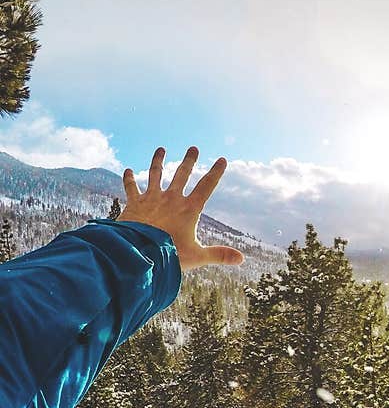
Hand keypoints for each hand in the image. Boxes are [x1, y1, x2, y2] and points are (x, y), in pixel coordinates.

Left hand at [119, 146, 243, 270]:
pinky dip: (129, 179)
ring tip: (161, 149)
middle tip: (193, 148)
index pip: (206, 187)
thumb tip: (241, 259)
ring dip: (158, 161)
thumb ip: (219, 255)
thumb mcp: (198, 256)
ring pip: (155, 174)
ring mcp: (152, 199)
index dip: (216, 172)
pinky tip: (128, 171)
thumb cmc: (170, 255)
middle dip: (189, 161)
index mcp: (189, 209)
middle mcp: (171, 199)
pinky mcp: (135, 204)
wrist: (139, 252)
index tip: (222, 160)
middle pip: (182, 174)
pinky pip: (131, 188)